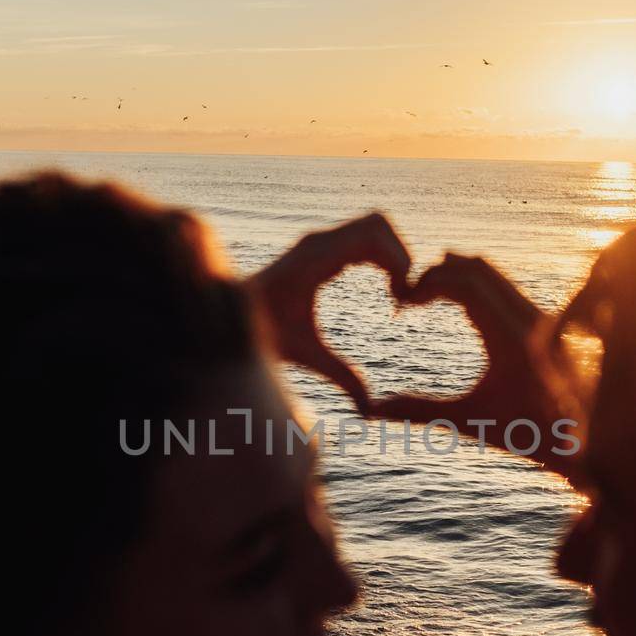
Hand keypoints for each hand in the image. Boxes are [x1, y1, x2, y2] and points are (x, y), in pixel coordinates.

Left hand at [247, 212, 412, 411]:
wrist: (231, 316)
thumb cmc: (263, 334)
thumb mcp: (306, 355)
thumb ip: (340, 377)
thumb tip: (367, 411)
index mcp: (315, 258)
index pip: (372, 236)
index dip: (398, 263)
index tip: (401, 300)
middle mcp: (319, 241)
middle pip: (379, 224)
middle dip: (402, 256)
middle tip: (404, 296)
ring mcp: (321, 241)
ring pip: (375, 227)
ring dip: (395, 255)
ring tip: (398, 295)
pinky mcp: (323, 248)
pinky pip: (365, 238)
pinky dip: (383, 258)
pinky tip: (386, 291)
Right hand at [367, 253, 582, 478]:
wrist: (585, 445)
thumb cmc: (528, 436)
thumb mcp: (469, 423)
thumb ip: (418, 412)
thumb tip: (369, 411)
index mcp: (511, 338)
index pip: (464, 283)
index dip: (427, 282)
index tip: (402, 299)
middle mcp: (531, 318)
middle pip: (477, 267)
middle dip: (438, 272)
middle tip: (409, 294)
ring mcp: (541, 317)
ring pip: (494, 274)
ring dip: (458, 276)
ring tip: (425, 294)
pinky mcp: (545, 323)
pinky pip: (506, 288)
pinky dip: (477, 286)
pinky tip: (455, 305)